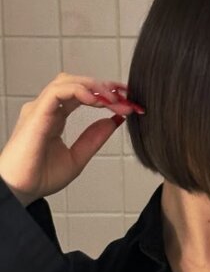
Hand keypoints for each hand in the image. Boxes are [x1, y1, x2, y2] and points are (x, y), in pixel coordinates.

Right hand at [0, 73, 141, 205]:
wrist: (20, 190)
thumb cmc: (39, 177)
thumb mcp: (77, 158)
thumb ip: (94, 138)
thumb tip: (114, 120)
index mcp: (55, 116)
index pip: (82, 94)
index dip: (105, 94)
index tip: (127, 102)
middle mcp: (47, 108)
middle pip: (77, 83)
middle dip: (104, 86)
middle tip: (126, 96)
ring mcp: (40, 108)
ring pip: (68, 81)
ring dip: (94, 86)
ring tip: (114, 98)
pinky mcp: (36, 114)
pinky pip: (58, 91)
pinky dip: (79, 91)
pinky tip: (96, 101)